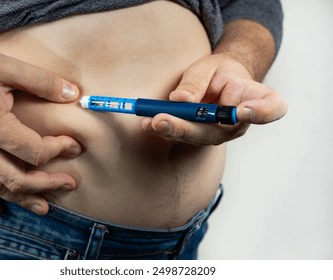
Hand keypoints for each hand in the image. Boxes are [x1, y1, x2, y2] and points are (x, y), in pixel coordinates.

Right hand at [0, 40, 81, 215]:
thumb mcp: (6, 67)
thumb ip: (41, 81)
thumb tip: (73, 93)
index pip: (35, 151)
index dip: (60, 150)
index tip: (74, 145)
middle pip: (18, 179)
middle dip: (48, 185)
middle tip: (69, 184)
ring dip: (22, 199)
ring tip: (44, 207)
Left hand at [141, 54, 286, 144]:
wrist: (219, 81)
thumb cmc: (220, 72)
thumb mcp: (209, 66)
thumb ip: (196, 82)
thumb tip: (180, 101)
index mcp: (257, 98)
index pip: (271, 108)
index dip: (261, 113)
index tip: (242, 112)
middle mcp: (242, 122)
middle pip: (220, 129)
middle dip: (188, 127)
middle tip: (161, 120)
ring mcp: (222, 133)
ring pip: (198, 136)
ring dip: (172, 130)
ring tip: (149, 121)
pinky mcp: (203, 136)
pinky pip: (186, 135)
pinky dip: (166, 128)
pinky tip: (147, 123)